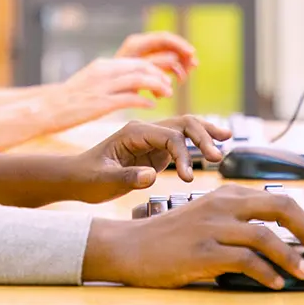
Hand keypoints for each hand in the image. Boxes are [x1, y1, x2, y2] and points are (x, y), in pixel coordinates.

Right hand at [44, 57, 174, 132]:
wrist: (46, 109)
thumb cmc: (68, 100)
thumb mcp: (90, 82)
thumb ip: (110, 80)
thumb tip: (130, 85)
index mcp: (103, 65)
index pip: (137, 60)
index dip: (155, 67)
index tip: (164, 77)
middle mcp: (104, 71)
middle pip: (142, 66)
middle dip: (160, 74)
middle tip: (170, 86)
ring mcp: (102, 86)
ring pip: (139, 79)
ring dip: (157, 86)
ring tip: (166, 94)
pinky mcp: (100, 102)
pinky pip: (129, 98)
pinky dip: (144, 100)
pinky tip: (151, 106)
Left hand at [65, 117, 230, 203]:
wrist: (76, 178)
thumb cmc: (86, 178)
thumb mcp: (103, 180)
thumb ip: (127, 177)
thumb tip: (152, 176)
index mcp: (134, 132)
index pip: (169, 136)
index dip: (183, 155)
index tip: (188, 178)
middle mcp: (146, 131)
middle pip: (183, 124)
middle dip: (203, 137)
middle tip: (218, 157)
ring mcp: (152, 139)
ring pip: (186, 128)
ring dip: (205, 135)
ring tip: (227, 141)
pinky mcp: (156, 150)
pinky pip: (182, 142)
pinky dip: (199, 143)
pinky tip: (215, 146)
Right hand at [83, 185, 303, 288]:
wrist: (130, 246)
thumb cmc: (169, 236)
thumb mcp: (205, 217)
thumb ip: (235, 220)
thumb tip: (273, 238)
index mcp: (225, 194)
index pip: (276, 197)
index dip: (303, 217)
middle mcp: (221, 205)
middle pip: (278, 207)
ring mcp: (212, 228)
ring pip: (265, 236)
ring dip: (291, 256)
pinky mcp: (202, 252)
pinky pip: (244, 260)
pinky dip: (266, 272)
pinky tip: (274, 282)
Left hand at [115, 31, 197, 81]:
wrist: (99, 94)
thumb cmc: (112, 84)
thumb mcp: (135, 74)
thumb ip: (154, 65)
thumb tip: (174, 59)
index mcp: (136, 44)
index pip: (165, 38)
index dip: (180, 44)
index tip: (192, 54)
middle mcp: (140, 46)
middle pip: (169, 46)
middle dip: (183, 56)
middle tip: (193, 66)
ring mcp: (142, 56)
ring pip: (168, 57)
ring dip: (178, 67)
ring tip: (183, 79)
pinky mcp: (144, 67)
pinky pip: (163, 67)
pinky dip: (169, 75)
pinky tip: (171, 84)